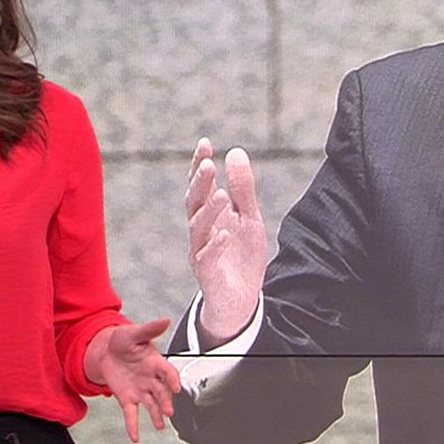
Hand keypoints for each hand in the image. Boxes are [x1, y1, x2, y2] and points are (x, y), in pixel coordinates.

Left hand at [85, 319, 183, 442]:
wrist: (107, 351)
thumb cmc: (124, 341)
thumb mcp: (134, 333)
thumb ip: (149, 329)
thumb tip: (165, 319)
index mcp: (155, 363)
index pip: (167, 372)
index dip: (172, 379)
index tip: (176, 387)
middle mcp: (151, 380)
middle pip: (161, 392)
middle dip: (166, 402)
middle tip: (169, 411)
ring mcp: (141, 391)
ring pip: (151, 405)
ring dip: (156, 415)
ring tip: (160, 426)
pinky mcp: (128, 399)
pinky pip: (132, 415)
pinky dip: (133, 426)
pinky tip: (135, 437)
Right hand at [186, 137, 268, 345]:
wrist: (242, 300)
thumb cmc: (242, 257)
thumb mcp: (249, 218)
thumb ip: (244, 189)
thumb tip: (235, 151)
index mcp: (210, 215)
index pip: (201, 186)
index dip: (199, 164)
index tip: (205, 143)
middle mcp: (200, 231)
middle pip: (193, 203)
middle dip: (199, 184)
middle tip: (208, 164)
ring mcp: (200, 252)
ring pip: (198, 229)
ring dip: (208, 211)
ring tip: (223, 195)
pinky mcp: (207, 274)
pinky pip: (207, 258)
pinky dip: (215, 245)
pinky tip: (225, 233)